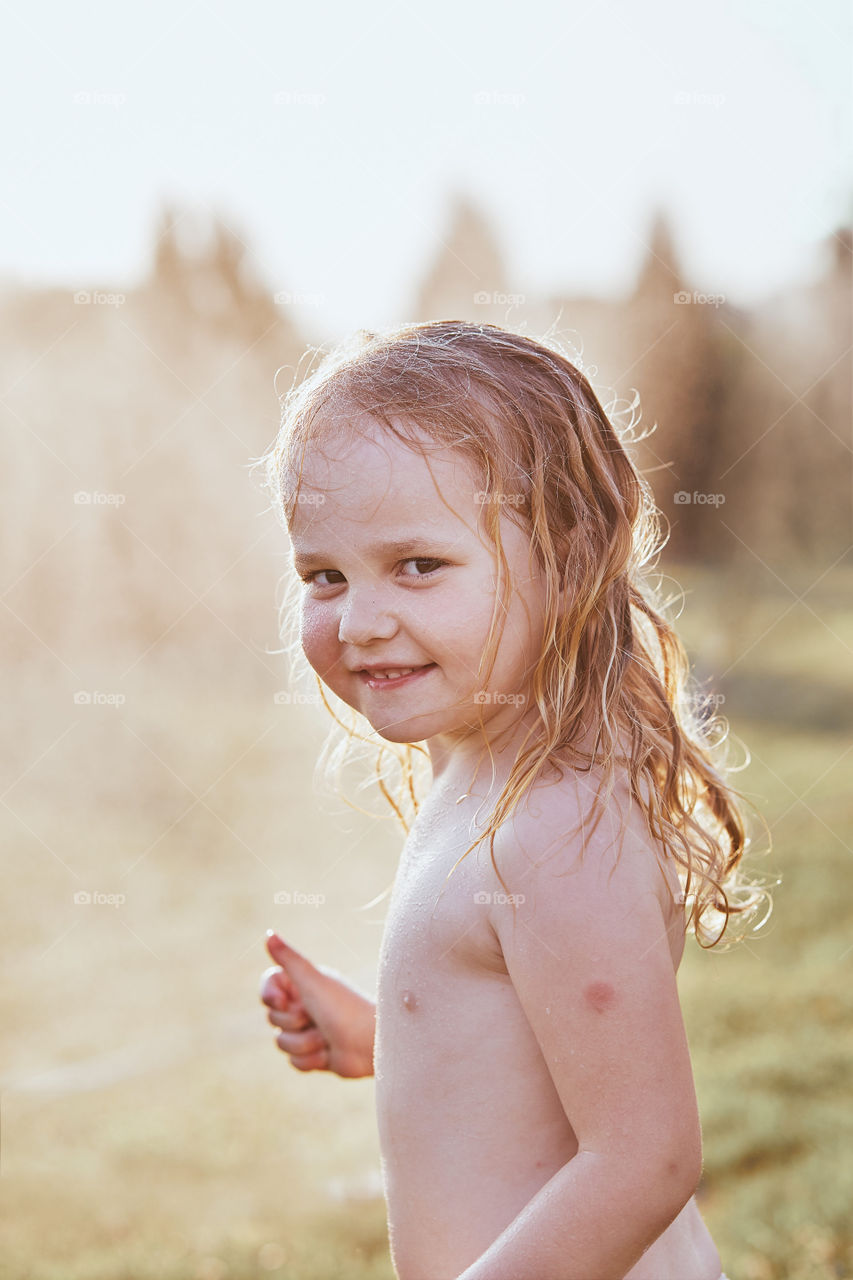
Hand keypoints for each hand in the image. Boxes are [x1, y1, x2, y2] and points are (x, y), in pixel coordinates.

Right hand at [260, 931, 375, 1077]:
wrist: (371, 1043)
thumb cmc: (344, 1008)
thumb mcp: (313, 982)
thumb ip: (289, 959)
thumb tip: (269, 933)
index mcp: (304, 984)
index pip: (269, 986)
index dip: (271, 996)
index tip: (283, 1001)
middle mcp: (305, 1005)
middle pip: (273, 1018)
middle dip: (293, 1023)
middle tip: (314, 1019)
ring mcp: (309, 1030)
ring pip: (282, 1042)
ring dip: (304, 1044)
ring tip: (326, 1039)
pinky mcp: (315, 1053)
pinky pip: (294, 1062)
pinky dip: (310, 1060)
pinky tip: (328, 1055)